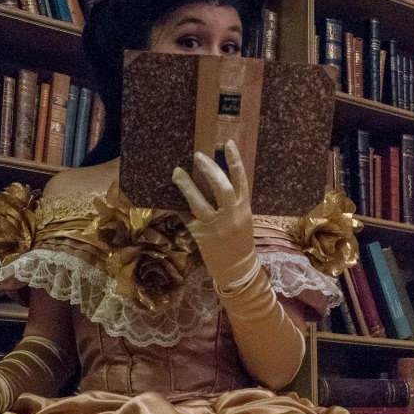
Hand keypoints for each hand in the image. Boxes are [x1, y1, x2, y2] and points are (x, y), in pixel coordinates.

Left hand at [172, 140, 256, 289]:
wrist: (238, 269)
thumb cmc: (239, 241)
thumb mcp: (242, 219)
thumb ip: (233, 201)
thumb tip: (216, 179)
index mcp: (243, 208)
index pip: (241, 180)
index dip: (235, 161)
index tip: (228, 144)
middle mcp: (231, 215)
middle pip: (221, 187)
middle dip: (209, 169)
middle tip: (197, 156)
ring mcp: (216, 227)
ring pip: (199, 203)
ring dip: (187, 186)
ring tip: (177, 173)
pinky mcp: (202, 236)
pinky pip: (186, 218)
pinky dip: (178, 208)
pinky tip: (169, 199)